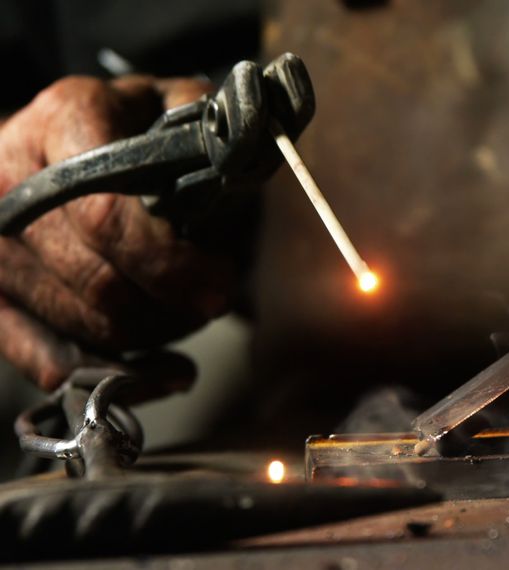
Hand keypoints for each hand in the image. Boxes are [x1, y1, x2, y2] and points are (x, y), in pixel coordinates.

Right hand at [0, 75, 232, 389]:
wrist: (62, 141)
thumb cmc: (138, 130)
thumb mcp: (180, 108)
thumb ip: (212, 135)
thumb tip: (237, 172)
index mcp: (63, 119)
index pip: (107, 217)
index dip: (170, 265)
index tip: (219, 283)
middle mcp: (11, 178)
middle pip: (100, 283)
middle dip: (173, 306)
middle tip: (213, 299)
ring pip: (85, 326)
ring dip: (155, 334)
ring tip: (189, 312)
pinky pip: (50, 361)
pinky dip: (117, 375)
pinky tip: (164, 368)